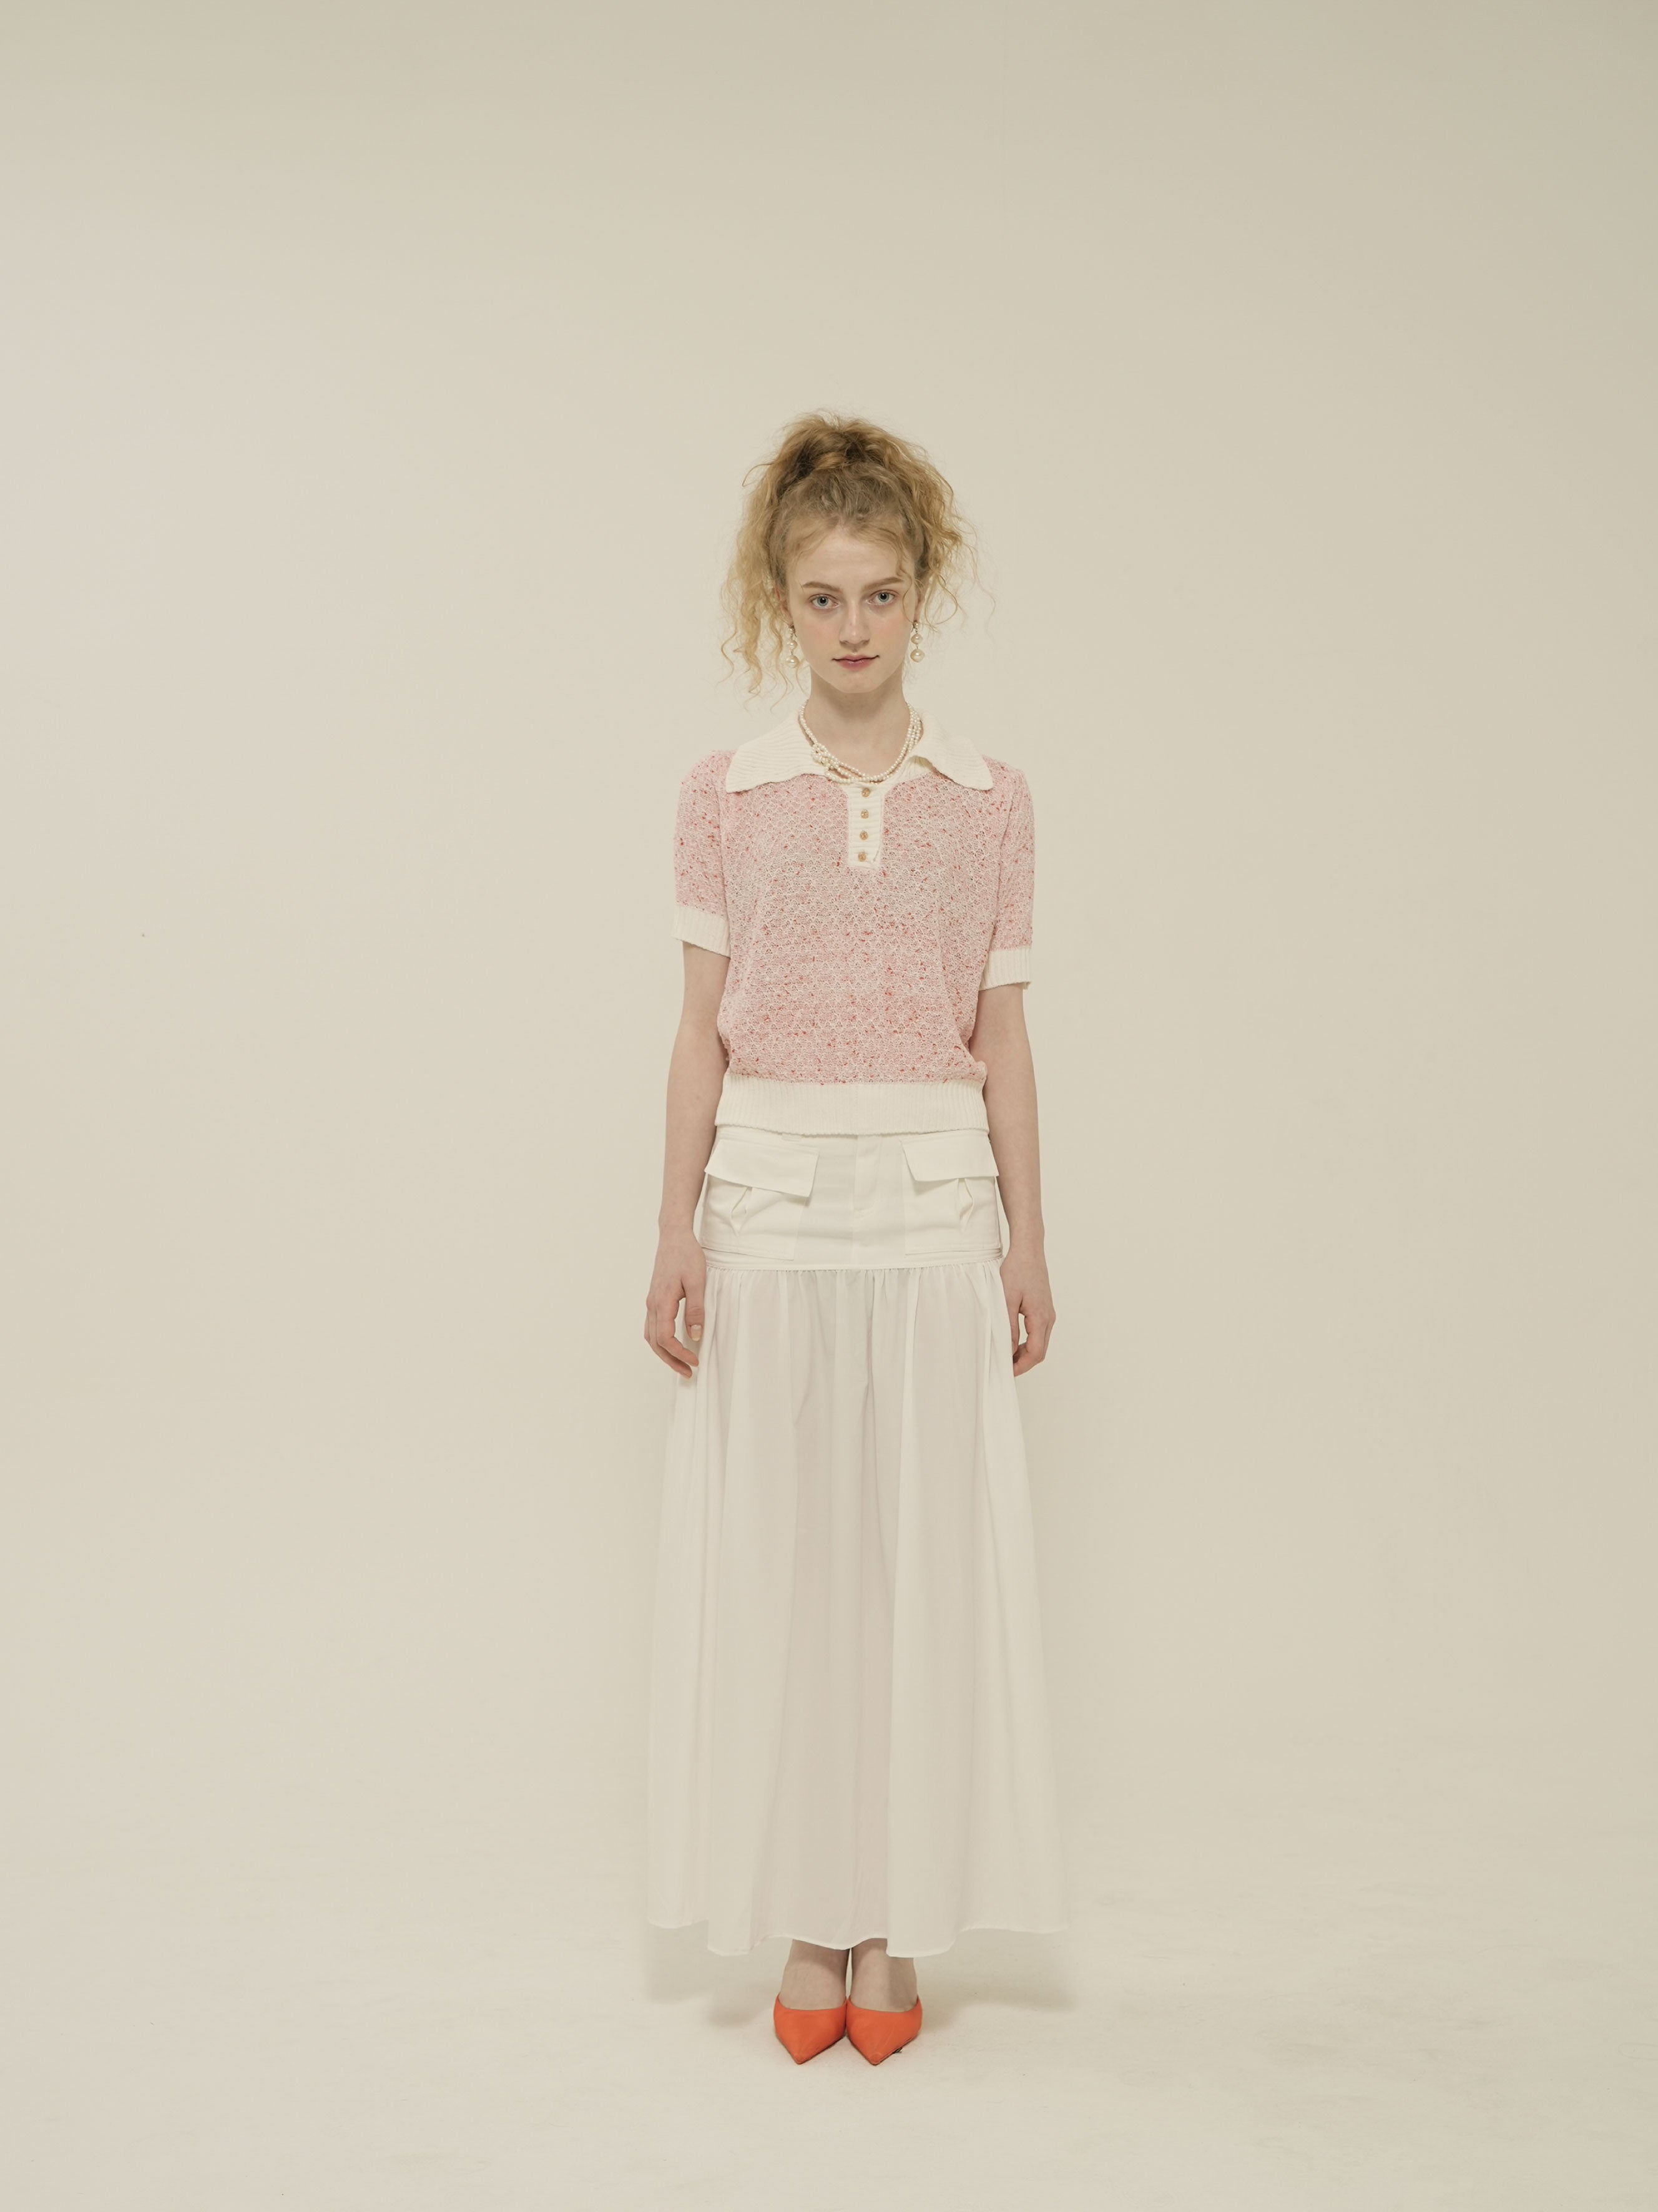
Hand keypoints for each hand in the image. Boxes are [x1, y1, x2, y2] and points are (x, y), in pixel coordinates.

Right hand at [645, 1227, 707, 1377]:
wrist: (673, 1236)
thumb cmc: (686, 1255)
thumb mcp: (697, 1281)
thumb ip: (695, 1309)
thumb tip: (695, 1335)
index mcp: (662, 1302)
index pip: (665, 1338)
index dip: (679, 1354)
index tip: (695, 1361)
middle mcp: (652, 1304)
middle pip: (655, 1342)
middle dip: (670, 1360)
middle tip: (688, 1372)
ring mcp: (651, 1301)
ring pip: (651, 1336)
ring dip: (664, 1353)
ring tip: (680, 1363)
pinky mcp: (654, 1298)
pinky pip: (652, 1326)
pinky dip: (660, 1341)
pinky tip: (673, 1343)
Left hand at [1001, 1241, 1054, 1375]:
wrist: (1029, 1251)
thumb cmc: (1017, 1271)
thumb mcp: (1006, 1300)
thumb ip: (1007, 1327)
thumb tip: (1007, 1351)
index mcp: (1041, 1318)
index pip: (1035, 1353)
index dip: (1021, 1366)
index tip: (1006, 1372)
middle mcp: (1049, 1318)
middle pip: (1040, 1352)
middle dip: (1023, 1363)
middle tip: (1003, 1367)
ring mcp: (1049, 1314)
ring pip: (1040, 1343)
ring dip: (1024, 1353)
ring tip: (1005, 1355)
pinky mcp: (1045, 1309)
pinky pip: (1039, 1333)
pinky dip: (1027, 1342)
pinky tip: (1012, 1340)